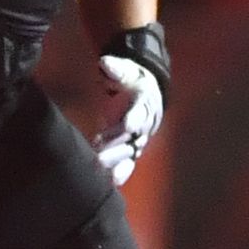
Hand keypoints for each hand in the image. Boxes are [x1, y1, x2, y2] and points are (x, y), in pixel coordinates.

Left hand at [94, 22, 169, 186]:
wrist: (148, 93)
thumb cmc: (133, 81)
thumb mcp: (126, 70)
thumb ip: (116, 68)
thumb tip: (105, 63)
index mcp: (143, 105)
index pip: (136, 116)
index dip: (128, 123)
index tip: (115, 130)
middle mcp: (144, 125)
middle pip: (133, 140)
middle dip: (117, 151)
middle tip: (99, 160)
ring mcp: (138, 139)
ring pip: (131, 155)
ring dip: (119, 166)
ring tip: (105, 176)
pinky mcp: (131, 148)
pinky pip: (128, 163)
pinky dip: (120, 174)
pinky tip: (110, 184)